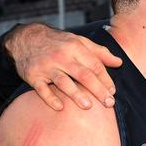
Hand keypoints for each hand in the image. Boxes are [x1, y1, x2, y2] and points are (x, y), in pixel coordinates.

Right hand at [4, 23, 121, 109]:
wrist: (26, 38)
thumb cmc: (58, 42)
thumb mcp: (79, 41)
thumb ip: (99, 52)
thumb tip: (119, 62)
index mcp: (75, 47)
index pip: (95, 65)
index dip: (105, 79)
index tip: (112, 92)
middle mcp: (62, 56)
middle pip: (83, 74)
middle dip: (98, 90)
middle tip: (109, 103)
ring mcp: (46, 66)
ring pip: (63, 82)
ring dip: (76, 95)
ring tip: (88, 106)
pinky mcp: (33, 76)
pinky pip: (41, 89)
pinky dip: (50, 99)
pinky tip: (60, 107)